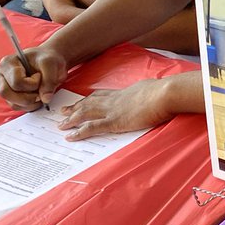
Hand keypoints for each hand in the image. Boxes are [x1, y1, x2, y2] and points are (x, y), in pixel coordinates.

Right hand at [0, 43, 66, 111]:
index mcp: (8, 63)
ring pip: (12, 103)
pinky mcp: (11, 96)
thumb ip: (49, 80)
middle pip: (6, 93)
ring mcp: (4, 86)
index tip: (40, 76)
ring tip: (40, 93)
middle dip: (27, 97)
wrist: (49, 62)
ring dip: (30, 103)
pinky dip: (30, 106)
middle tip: (40, 92)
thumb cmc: (47, 58)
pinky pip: (17, 107)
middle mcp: (2, 75)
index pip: (16, 82)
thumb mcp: (51, 64)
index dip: (33, 84)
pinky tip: (38, 98)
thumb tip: (45, 99)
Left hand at [56, 79, 175, 139]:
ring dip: (71, 119)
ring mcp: (111, 111)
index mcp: (122, 93)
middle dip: (75, 108)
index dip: (89, 99)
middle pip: (89, 103)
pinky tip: (70, 136)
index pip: (101, 96)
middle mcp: (113, 100)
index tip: (81, 101)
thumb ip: (146, 91)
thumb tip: (151, 90)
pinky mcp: (114, 122)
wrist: (163, 94)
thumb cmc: (162, 91)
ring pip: (84, 114)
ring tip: (61, 124)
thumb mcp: (151, 88)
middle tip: (63, 111)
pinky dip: (79, 132)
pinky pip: (91, 127)